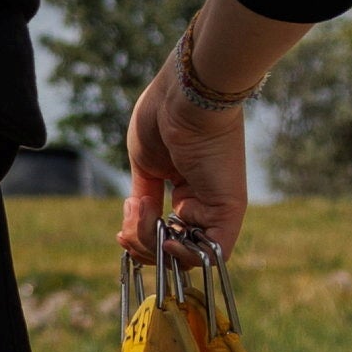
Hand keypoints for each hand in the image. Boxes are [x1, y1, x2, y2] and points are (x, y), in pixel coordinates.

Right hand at [118, 56, 248, 267]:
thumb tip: (136, 229)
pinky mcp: (229, 209)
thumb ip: (144, 200)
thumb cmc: (163, 119)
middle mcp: (203, 202)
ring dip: (155, 246)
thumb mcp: (145, 166)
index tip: (121, 232)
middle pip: (174, 248)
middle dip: (144, 247)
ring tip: (140, 217)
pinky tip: (166, 241)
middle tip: (125, 231)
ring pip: (188, 253)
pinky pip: (214, 251)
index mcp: (186, 191)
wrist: (184, 96)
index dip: (141, 240)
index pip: (165, 233)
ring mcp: (217, 206)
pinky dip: (188, 255)